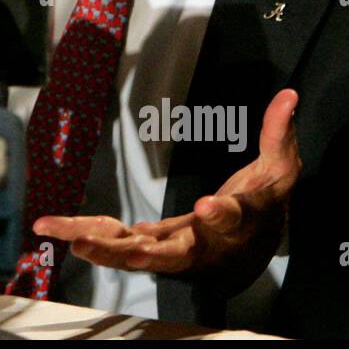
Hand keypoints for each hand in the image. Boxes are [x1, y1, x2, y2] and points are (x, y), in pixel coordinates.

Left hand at [35, 89, 300, 296]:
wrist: (252, 253)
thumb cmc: (263, 206)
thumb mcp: (280, 172)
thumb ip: (279, 135)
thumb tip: (288, 96)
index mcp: (238, 224)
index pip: (232, 219)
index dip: (221, 215)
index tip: (206, 206)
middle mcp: (203, 244)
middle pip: (169, 253)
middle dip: (132, 251)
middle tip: (100, 245)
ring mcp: (174, 250)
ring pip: (134, 253)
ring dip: (98, 245)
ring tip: (61, 232)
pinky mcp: (154, 246)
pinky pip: (120, 242)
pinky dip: (92, 235)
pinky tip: (60, 227)